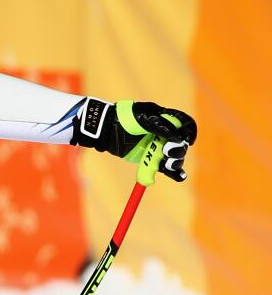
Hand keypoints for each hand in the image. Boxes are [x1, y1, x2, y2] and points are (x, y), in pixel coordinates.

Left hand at [71, 98, 196, 181]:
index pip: (185, 124)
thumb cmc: (123, 119)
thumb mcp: (142, 118)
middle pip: (181, 143)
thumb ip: (160, 126)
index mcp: (165, 118)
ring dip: (175, 162)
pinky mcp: (149, 159)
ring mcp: (157, 147)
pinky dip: (174, 173)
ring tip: (167, 163)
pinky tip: (179, 176)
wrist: (105, 130)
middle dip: (177, 149)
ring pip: (174, 157)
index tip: (188, 140)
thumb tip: (177, 137)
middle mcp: (164, 133)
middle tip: (166, 151)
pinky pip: (165, 168)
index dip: (190, 132)